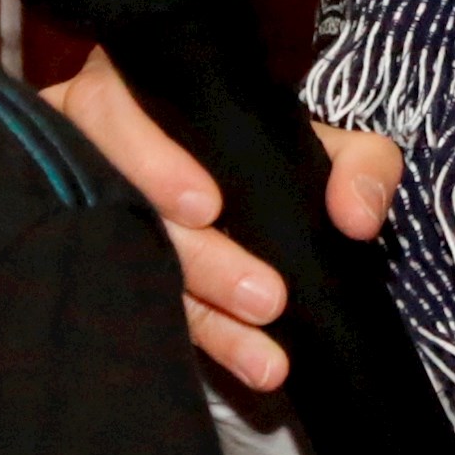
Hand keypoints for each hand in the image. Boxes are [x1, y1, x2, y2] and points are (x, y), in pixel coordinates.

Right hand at [40, 48, 402, 392]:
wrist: (248, 195)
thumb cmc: (272, 152)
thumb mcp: (326, 143)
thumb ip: (362, 164)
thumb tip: (355, 217)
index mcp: (134, 90)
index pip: (116, 114)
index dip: (153, 163)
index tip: (207, 207)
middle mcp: (97, 149)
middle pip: (123, 205)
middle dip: (199, 259)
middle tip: (263, 297)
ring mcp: (92, 215)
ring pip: (132, 269)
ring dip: (205, 315)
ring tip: (267, 356)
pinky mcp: (104, 270)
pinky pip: (138, 310)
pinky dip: (204, 340)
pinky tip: (247, 364)